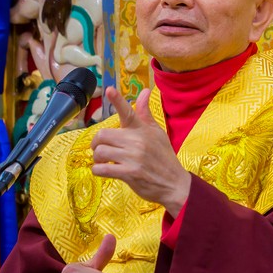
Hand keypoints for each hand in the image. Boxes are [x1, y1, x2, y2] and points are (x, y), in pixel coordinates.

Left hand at [91, 88, 191, 215]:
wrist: (174, 184)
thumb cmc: (164, 157)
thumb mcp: (157, 133)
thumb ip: (145, 113)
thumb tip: (145, 91)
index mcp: (143, 129)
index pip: (128, 112)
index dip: (117, 100)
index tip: (109, 89)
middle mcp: (137, 141)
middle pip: (103, 135)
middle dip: (97, 143)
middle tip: (101, 149)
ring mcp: (133, 157)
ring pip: (100, 152)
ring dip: (97, 158)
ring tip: (103, 161)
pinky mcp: (130, 173)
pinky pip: (103, 169)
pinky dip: (98, 170)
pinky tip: (103, 171)